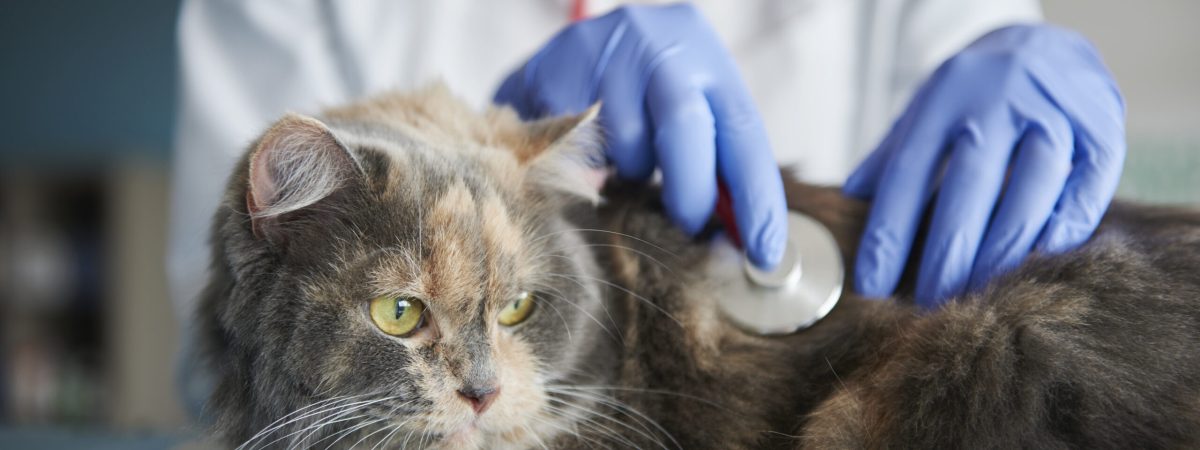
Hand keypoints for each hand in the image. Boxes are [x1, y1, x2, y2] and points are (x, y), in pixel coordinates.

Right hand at [495, 3, 787, 268]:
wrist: (568, 56)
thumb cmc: (639, 97)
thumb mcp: (684, 110)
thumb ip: (711, 160)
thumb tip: (735, 234)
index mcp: (703, 53)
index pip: (741, 129)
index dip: (756, 197)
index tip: (763, 252)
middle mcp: (656, 42)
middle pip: (684, 124)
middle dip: (690, 191)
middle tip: (688, 225)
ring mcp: (602, 50)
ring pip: (625, 141)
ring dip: (630, 172)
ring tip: (622, 164)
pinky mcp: (553, 69)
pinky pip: (574, 146)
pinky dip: (586, 166)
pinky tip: (584, 153)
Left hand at [844, 24, 1124, 307]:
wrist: (1048, 45)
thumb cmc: (973, 96)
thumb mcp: (926, 110)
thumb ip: (890, 156)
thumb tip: (847, 202)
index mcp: (944, 96)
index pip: (908, 173)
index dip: (889, 233)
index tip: (872, 285)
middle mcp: (998, 99)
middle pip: (970, 187)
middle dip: (947, 255)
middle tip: (929, 306)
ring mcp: (1053, 112)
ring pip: (1029, 191)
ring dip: (1002, 252)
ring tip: (979, 296)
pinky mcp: (1102, 130)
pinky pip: (1084, 189)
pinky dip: (1062, 231)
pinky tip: (1038, 264)